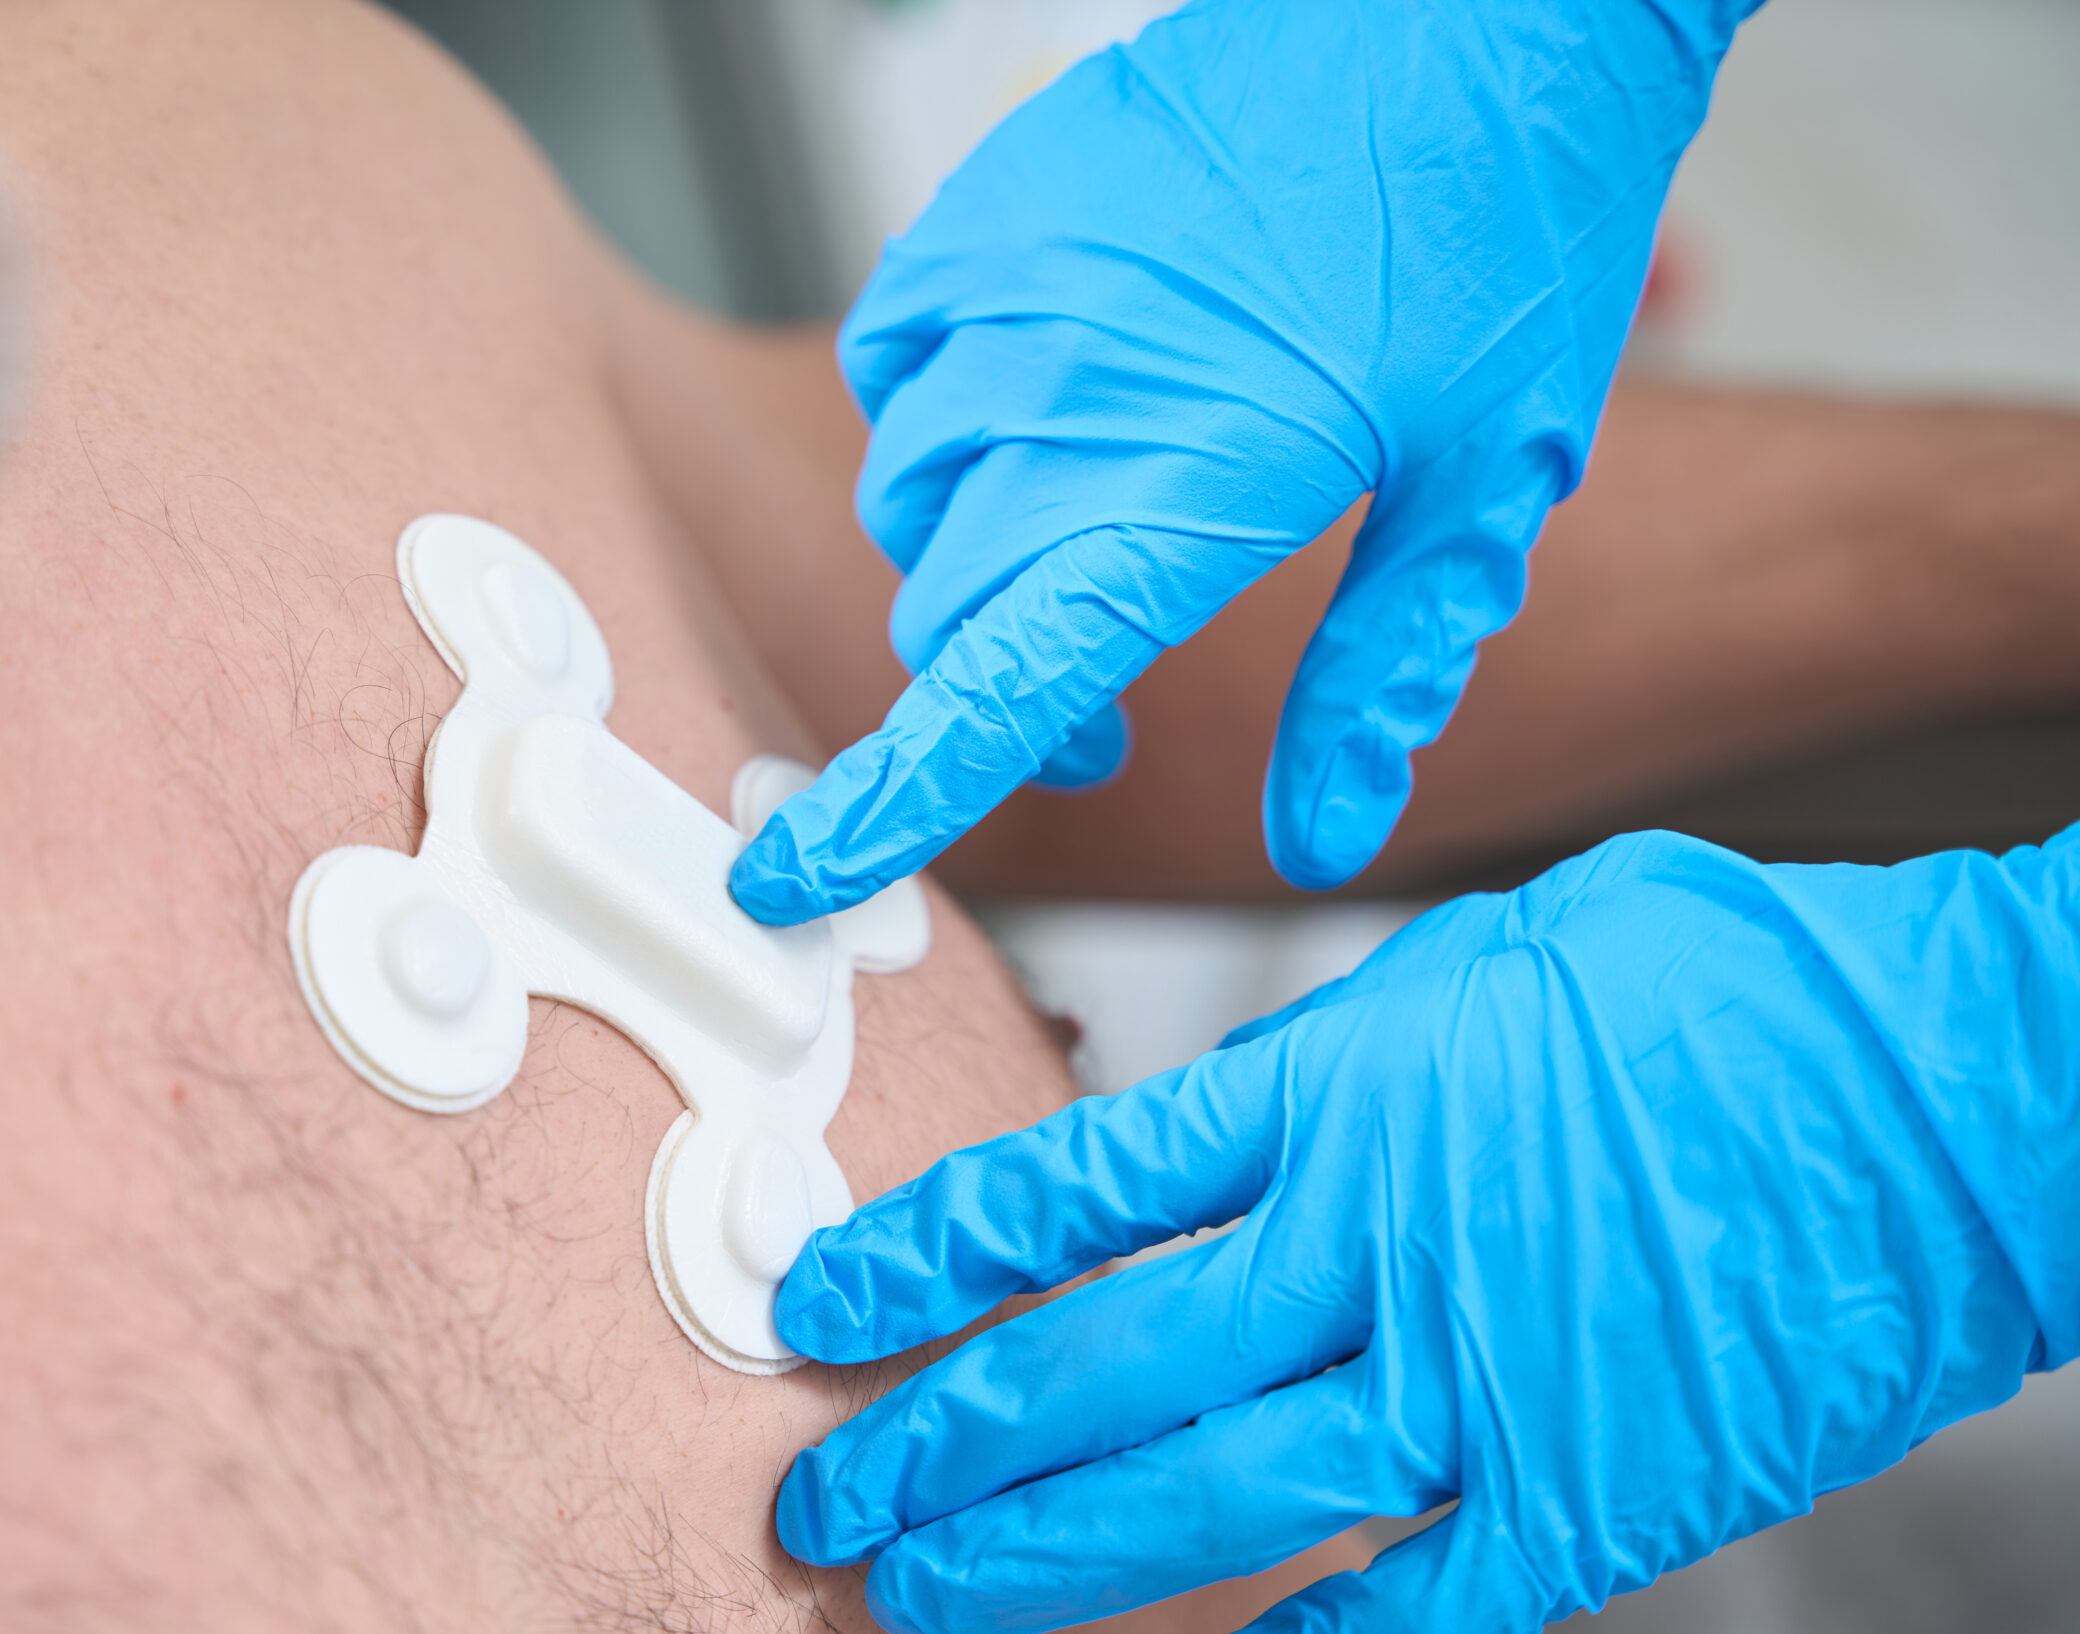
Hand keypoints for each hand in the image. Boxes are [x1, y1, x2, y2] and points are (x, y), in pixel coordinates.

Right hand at [730, 0, 1761, 921]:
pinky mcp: (993, 204)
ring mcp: (1012, 282)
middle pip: (948, 610)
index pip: (992, 683)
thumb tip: (1324, 833)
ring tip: (1079, 550)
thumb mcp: (1481, 491)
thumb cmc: (1505, 229)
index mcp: (1185, 483)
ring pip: (914, 492)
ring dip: (975, 563)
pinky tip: (1024, 419)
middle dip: (1000, 694)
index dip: (890, 800)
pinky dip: (933, 424)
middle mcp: (1067, 387)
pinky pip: (896, 354)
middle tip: (1097, 714)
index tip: (800, 875)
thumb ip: (1381, 677)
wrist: (1482, 7)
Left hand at [774, 828, 2079, 1633]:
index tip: (825, 1300)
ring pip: (1196, 1500)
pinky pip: (1391, 1616)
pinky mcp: (1574, 1501)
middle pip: (1092, 1370)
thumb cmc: (1732, 992)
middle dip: (930, 1444)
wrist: (1952, 1096)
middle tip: (824, 1496)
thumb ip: (1340, 1052)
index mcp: (1334, 1098)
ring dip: (1034, 1559)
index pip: (1068, 1191)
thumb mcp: (1490, 957)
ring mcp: (1467, 1390)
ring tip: (913, 1596)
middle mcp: (1369, 1252)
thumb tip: (1241, 1110)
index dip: (923, 1253)